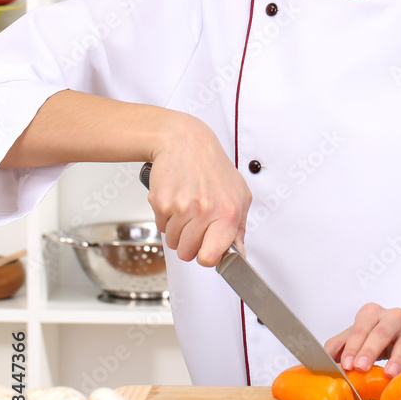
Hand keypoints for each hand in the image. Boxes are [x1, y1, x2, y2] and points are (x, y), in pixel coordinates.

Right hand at [147, 113, 251, 266]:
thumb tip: (239, 253)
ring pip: (172, 241)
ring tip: (187, 207)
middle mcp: (204, 210)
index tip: (208, 250)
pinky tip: (176, 199)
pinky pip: (161, 226)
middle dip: (190, 243)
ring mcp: (181, 207)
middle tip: (196, 222)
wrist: (185, 141)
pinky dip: (166, 218)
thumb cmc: (213, 167)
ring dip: (178, 230)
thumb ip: (239, 227)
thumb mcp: (239, 194)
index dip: (207, 257)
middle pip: (187, 253)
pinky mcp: (161, 202)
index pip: (211, 257)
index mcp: (227, 212)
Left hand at [324, 303, 400, 378]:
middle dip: (369, 350)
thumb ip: (338, 347)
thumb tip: (321, 360)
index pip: (360, 328)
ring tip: (388, 373)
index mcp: (371, 313)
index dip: (352, 346)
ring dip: (396, 359)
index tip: (346, 364)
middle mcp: (392, 316)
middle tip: (360, 367)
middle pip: (380, 332)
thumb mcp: (356, 338)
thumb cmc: (376, 336)